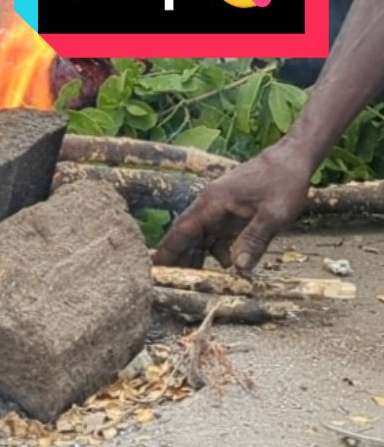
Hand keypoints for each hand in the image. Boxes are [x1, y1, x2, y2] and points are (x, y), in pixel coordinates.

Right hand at [153, 143, 313, 274]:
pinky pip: (218, 237)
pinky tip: (226, 267)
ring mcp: (221, 210)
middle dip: (178, 260)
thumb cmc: (283, 182)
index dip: (167, 251)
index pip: (182, 230)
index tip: (153, 269)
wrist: (293, 160)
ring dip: (197, 259)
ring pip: (201, 239)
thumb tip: (238, 267)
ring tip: (193, 283)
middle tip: (169, 286)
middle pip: (187, 237)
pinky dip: (217, 253)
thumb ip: (254, 240)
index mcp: (212, 202)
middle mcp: (211, 206)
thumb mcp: (273, 214)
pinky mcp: (233, 214)